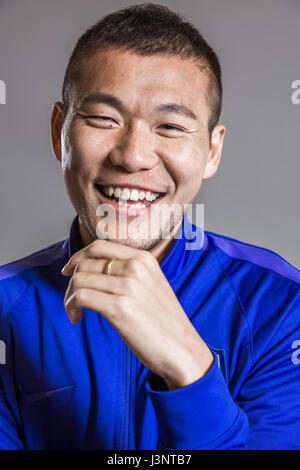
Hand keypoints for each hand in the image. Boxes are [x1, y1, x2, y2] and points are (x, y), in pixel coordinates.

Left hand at [61, 239, 213, 389]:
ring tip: (75, 311)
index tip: (69, 270)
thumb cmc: (164, 322)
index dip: (78, 256)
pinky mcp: (120, 308)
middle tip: (73, 300)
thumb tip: (94, 270)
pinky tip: (77, 318)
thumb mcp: (152, 285)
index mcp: (144, 259)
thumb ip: (129, 272)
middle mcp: (136, 267)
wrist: (182, 349)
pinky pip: (81, 297)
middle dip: (72, 281)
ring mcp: (128, 286)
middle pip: (86, 263)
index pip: (100, 245)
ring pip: (80, 280)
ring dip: (69, 297)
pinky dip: (71, 307)